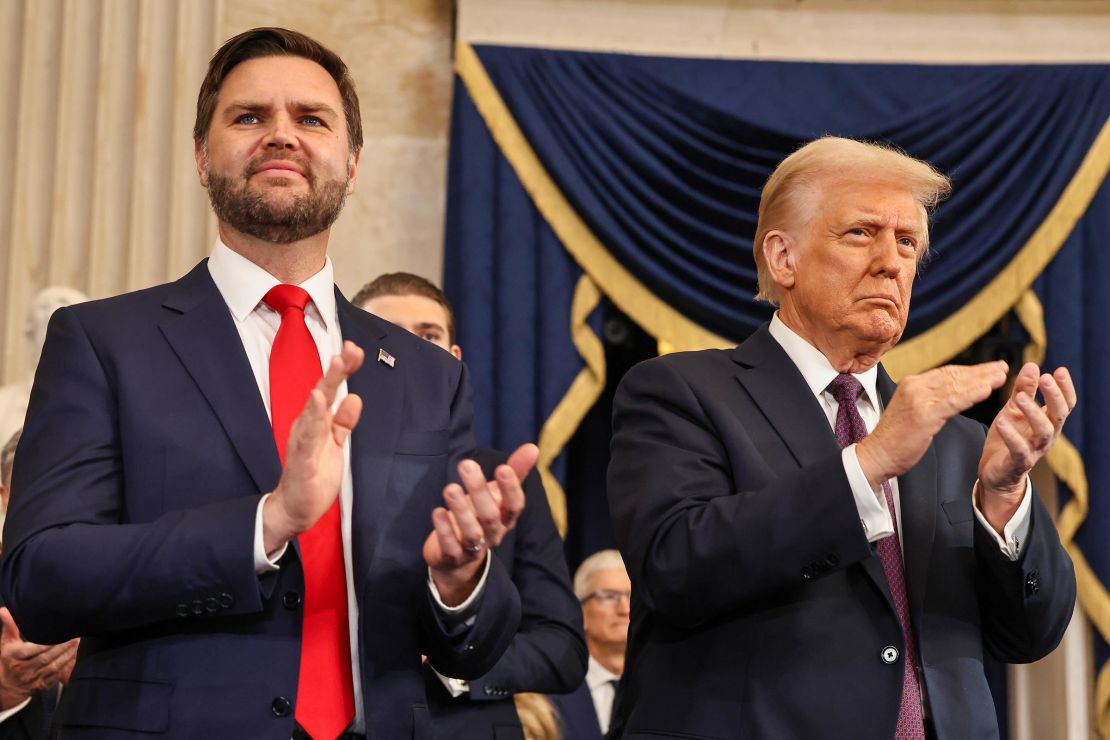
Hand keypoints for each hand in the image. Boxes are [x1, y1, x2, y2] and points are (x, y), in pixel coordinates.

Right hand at [0, 608, 77, 706]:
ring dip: (67, 654)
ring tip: (77, 641)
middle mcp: (23, 670)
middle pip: (45, 658)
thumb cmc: (9, 658)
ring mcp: (33, 679)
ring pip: (53, 666)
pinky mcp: (42, 685)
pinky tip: (74, 653)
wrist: (8, 685)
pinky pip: (57, 675)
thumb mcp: (7, 642)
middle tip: (75, 635)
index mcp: (13, 657)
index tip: (59, 633)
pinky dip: (67, 664)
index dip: (46, 643)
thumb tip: (4, 611)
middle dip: (62, 646)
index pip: (31, 650)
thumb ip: (10, 626)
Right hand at [263, 341, 364, 553]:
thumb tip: (354, 398)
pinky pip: (307, 436)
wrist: (296, 507)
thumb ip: (344, 421)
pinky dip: (312, 417)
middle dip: (337, 369)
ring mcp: (303, 440)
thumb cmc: (314, 473)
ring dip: (326, 385)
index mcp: (318, 421)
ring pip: (316, 408)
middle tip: (349, 348)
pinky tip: (317, 401)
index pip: (332, 390)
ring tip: (336, 364)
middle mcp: (308, 425)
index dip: (344, 369)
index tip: (355, 349)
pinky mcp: (302, 460)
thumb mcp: (335, 443)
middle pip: (324, 392)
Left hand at [424, 443, 538, 605]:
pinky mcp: (453, 557)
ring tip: (450, 488)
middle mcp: (493, 534)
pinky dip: (444, 530)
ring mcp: (474, 549)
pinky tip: (437, 512)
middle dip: (479, 490)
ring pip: (472, 533)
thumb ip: (515, 471)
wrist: (459, 556)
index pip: (515, 505)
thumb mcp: (498, 494)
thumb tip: (533, 447)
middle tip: (466, 464)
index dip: (511, 488)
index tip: (502, 468)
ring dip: (461, 510)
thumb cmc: (481, 515)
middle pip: (491, 516)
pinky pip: (451, 547)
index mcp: (506, 518)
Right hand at [856, 361, 1008, 488]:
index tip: (989, 369)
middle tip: (1003, 368)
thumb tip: (950, 395)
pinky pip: (954, 402)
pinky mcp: (924, 414)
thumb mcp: (912, 410)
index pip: (946, 372)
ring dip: (983, 380)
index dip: (971, 370)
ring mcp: (919, 399)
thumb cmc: (895, 439)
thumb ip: (929, 399)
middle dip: (981, 371)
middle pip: (954, 375)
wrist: (877, 455)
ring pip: (957, 386)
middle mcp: (914, 386)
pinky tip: (988, 390)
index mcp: (911, 384)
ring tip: (1001, 377)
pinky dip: (973, 394)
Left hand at [977, 363, 1075, 530]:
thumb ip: (1023, 390)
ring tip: (1021, 397)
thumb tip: (1033, 366)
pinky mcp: (1018, 462)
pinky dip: (1011, 435)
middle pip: (1059, 415)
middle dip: (1054, 396)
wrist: (996, 472)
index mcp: (1048, 421)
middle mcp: (1046, 435)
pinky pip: (1018, 449)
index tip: (1059, 370)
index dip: (1065, 388)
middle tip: (1046, 378)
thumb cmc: (1008, 438)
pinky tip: (1003, 422)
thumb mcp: (1014, 410)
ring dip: (1034, 412)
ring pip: (1043, 431)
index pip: (1064, 404)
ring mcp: (1034, 449)